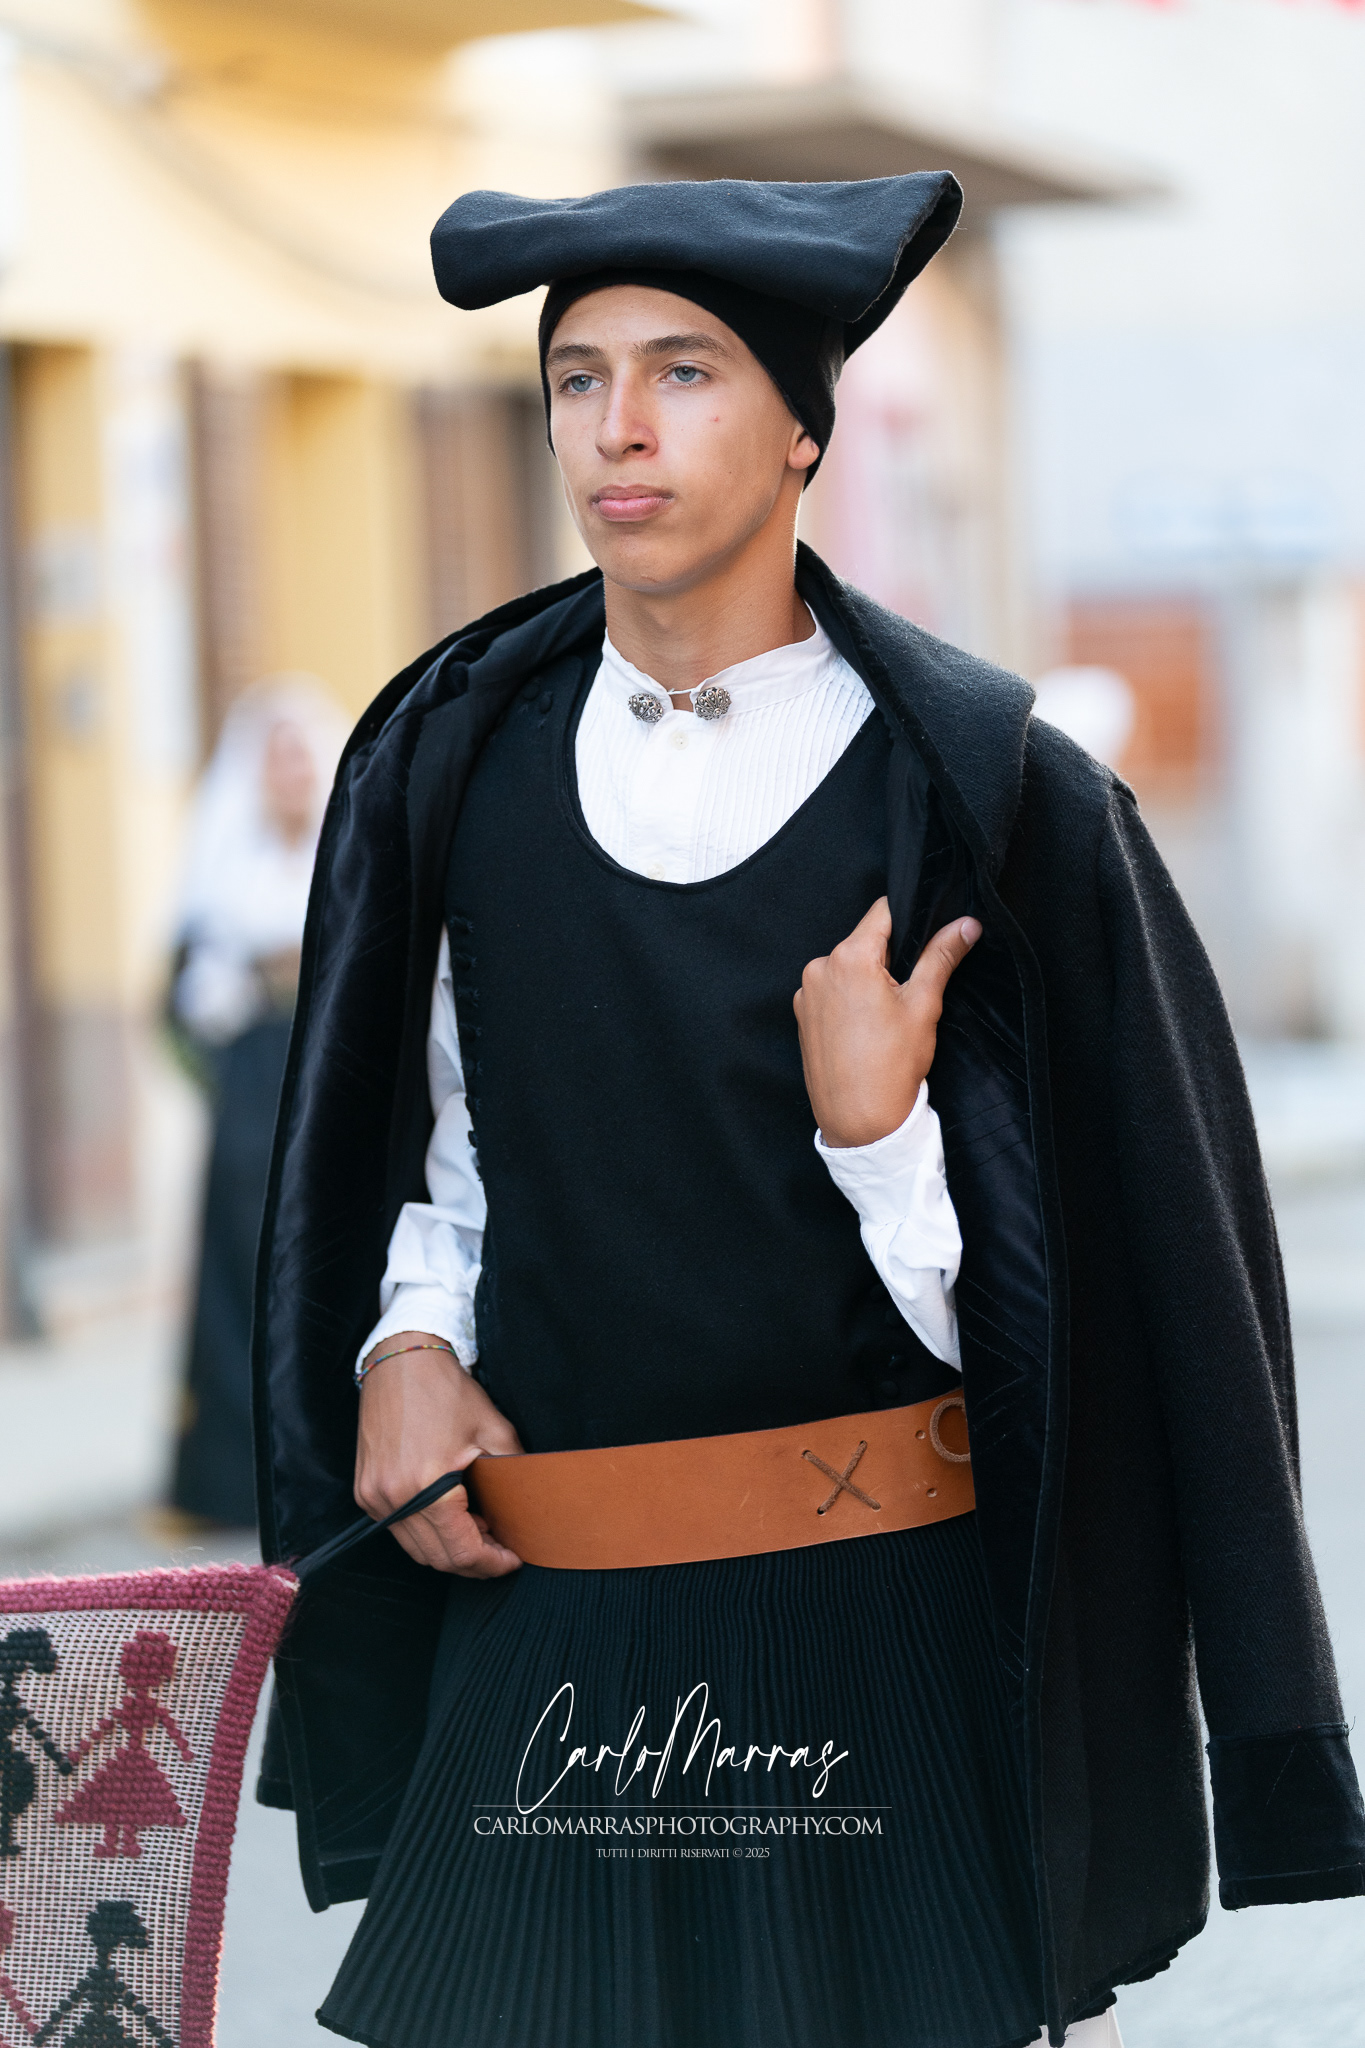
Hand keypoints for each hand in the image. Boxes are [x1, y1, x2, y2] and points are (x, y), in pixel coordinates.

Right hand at [355, 1336, 524, 1576]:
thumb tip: (529, 1511)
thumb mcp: (494, 1429)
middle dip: (473, 1561)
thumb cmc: (447, 1391)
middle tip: (500, 1547)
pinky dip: (426, 1532)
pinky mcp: (366, 1491)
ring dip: (448, 1549)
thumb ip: (513, 1474)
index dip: (491, 1563)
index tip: (512, 1558)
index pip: (461, 1551)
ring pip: (416, 1550)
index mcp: (426, 1487)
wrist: (402, 1360)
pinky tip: (450, 1515)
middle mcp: (392, 1499)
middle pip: (437, 1558)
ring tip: (478, 1529)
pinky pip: (399, 1529)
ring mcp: (374, 1497)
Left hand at [793, 898, 980, 1147]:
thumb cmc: (892, 1066)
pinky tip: (867, 1029)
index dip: (909, 915)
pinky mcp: (802, 1016)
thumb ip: (942, 956)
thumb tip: (966, 924)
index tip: (926, 932)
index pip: (882, 912)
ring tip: (887, 1016)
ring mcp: (806, 994)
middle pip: (864, 941)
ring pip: (847, 968)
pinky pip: (831, 992)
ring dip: (868, 979)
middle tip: (910, 989)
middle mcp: (819, 968)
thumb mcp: (923, 1005)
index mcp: (849, 957)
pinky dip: (849, 999)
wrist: (860, 1121)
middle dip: (890, 956)